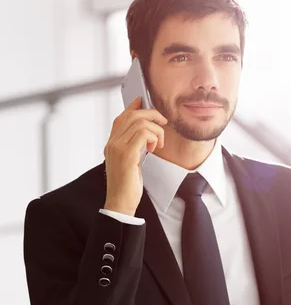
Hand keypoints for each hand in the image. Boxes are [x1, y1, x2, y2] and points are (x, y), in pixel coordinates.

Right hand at [103, 96, 167, 215]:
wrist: (120, 203)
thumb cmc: (127, 186)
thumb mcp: (130, 162)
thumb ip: (134, 147)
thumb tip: (145, 134)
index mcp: (111, 144)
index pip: (121, 117)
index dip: (133, 107)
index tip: (142, 101)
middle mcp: (112, 143)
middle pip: (132, 115)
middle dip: (151, 114)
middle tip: (163, 122)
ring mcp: (118, 147)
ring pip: (140, 122)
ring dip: (156, 130)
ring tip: (159, 144)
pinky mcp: (127, 154)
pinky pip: (144, 133)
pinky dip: (154, 137)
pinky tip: (155, 148)